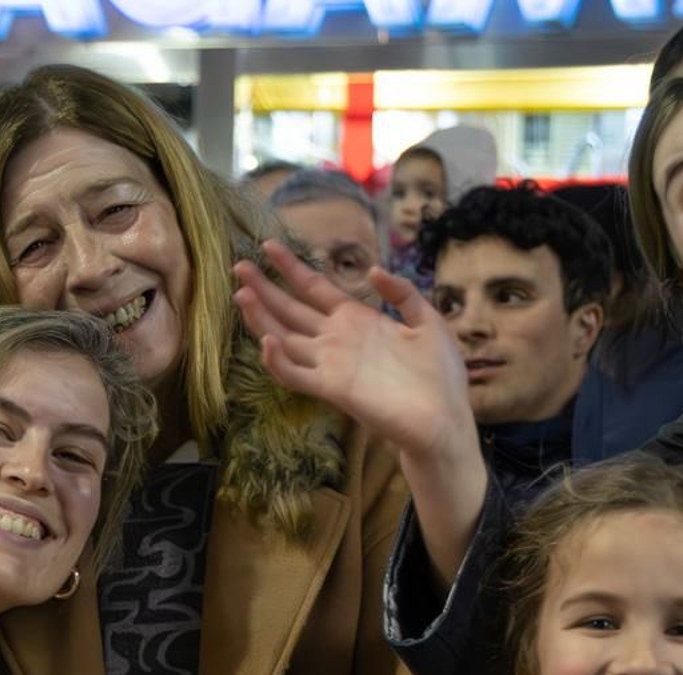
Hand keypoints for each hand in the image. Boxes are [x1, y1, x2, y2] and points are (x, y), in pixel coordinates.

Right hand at [233, 240, 475, 463]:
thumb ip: (402, 293)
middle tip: (238, 266)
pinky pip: (295, 375)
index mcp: (356, 319)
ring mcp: (330, 363)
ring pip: (284, 338)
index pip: (314, 288)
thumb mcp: (427, 321)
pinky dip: (278, 361)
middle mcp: (336, 339)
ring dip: (261, 318)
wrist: (444, 419)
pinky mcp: (331, 389)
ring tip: (241, 294)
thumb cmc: (439, 375)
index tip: (269, 245)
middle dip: (264, 287)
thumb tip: (373, 269)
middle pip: (290, 309)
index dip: (291, 267)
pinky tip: (268, 341)